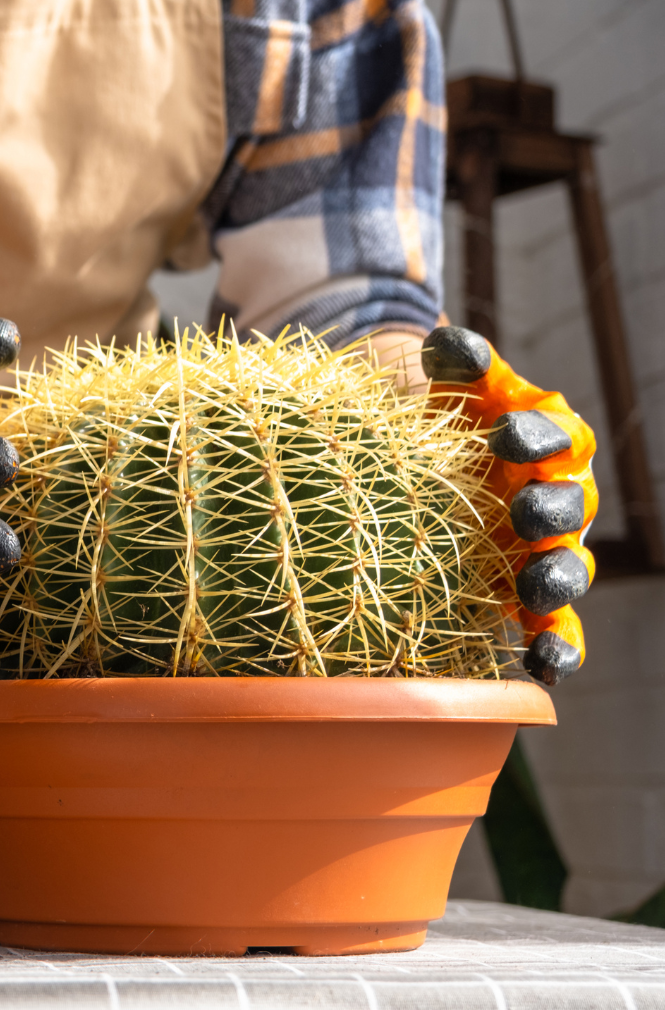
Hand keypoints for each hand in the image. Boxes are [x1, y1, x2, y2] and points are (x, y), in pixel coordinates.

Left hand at [421, 326, 597, 684]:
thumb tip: (446, 344)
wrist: (438, 471)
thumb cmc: (452, 423)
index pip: (558, 433)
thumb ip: (458, 365)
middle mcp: (558, 495)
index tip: (502, 434)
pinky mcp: (531, 597)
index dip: (537, 433)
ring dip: (555, 578)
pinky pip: (556, 624)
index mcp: (547, 441)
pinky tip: (542, 666)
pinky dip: (557, 645)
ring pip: (569, 568)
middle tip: (522, 512)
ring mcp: (548, 550)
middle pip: (571, 504)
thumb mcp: (453, 391)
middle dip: (551, 508)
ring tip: (534, 587)